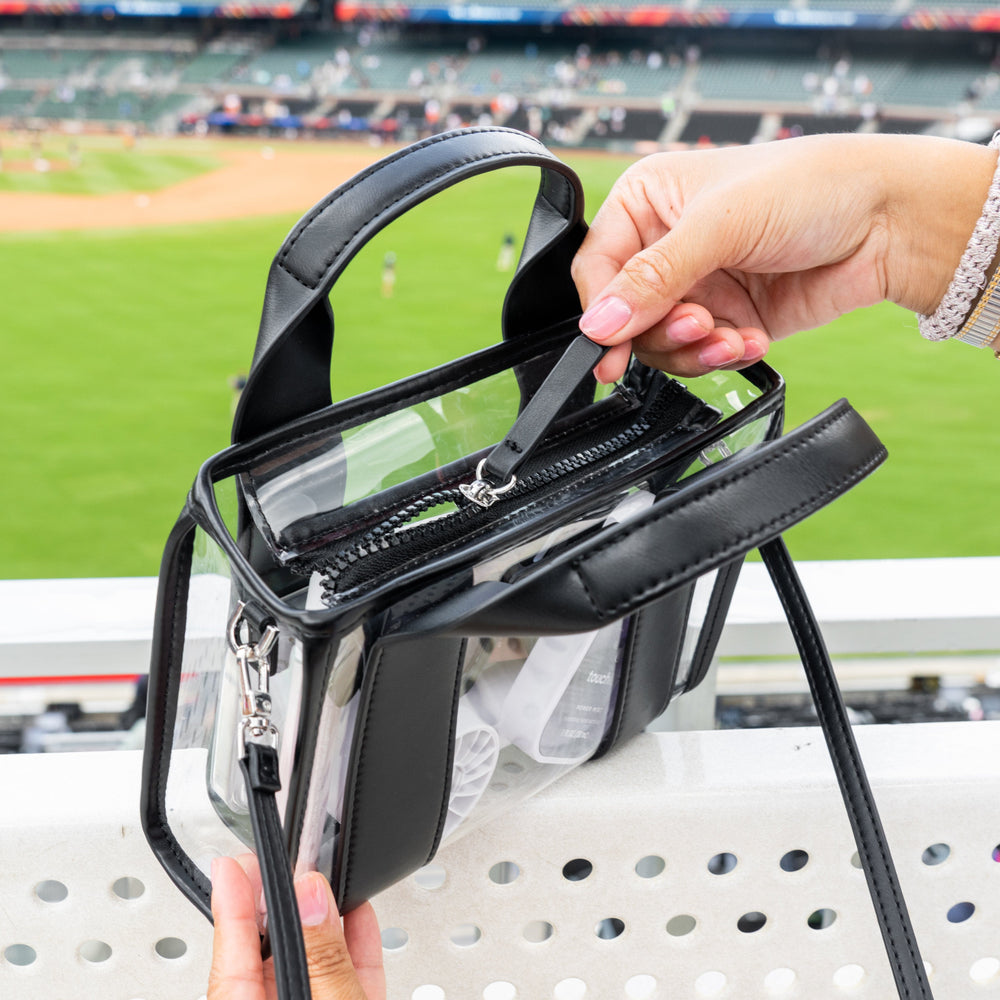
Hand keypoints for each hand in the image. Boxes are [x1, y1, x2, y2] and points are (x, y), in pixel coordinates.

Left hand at [208, 855, 385, 999]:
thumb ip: (323, 960)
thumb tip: (311, 897)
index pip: (231, 959)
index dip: (232, 905)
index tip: (231, 865)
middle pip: (269, 955)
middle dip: (282, 904)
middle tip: (288, 861)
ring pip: (310, 963)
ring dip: (322, 918)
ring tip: (326, 878)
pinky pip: (344, 977)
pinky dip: (353, 943)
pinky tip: (359, 913)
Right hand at [571, 133, 997, 381]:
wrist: (890, 221)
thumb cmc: (810, 187)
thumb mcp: (720, 224)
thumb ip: (654, 278)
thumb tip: (599, 323)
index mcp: (647, 202)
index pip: (597, 268)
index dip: (603, 309)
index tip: (612, 341)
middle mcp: (666, 246)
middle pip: (626, 316)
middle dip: (661, 330)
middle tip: (695, 325)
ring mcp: (698, 286)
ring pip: (662, 344)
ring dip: (694, 349)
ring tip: (728, 335)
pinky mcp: (728, 318)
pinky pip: (702, 356)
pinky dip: (723, 356)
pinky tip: (751, 339)